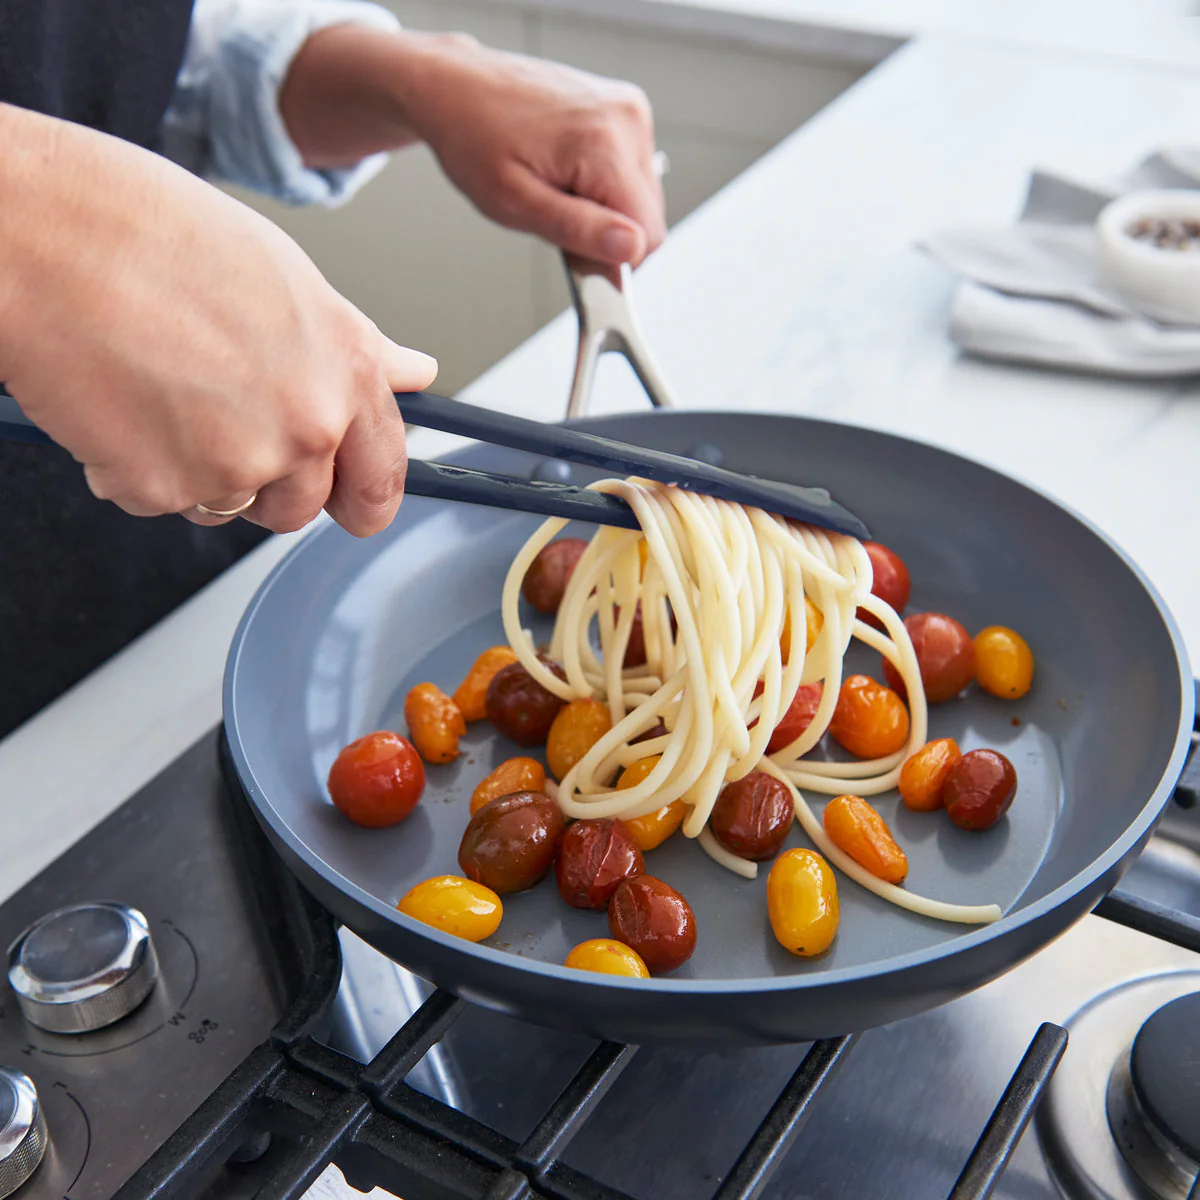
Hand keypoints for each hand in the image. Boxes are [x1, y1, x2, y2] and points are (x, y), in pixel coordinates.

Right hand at [0, 104, 435, 536]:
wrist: (42, 235)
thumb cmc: (151, 233)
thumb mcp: (284, 276)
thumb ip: (352, 346)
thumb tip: (412, 373)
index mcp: (345, 372)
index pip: (382, 474)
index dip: (365, 496)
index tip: (352, 503)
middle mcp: (306, 425)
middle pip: (300, 505)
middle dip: (265, 480)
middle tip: (216, 416)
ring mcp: (238, 463)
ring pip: (230, 506)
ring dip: (199, 471)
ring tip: (160, 389)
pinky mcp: (165, 488)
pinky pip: (160, 502)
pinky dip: (134, 469)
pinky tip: (117, 401)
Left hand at [282, 29, 665, 278]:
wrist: (456, 87)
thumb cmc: (474, 140)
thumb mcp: (516, 203)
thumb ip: (578, 230)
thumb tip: (629, 249)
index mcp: (604, 144)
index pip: (647, 236)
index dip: (611, 257)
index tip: (572, 249)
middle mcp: (626, 120)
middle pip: (648, 218)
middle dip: (606, 231)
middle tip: (556, 213)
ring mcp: (629, 109)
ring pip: (641, 198)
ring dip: (605, 208)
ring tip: (557, 187)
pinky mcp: (625, 108)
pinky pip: (633, 171)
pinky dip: (604, 184)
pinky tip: (568, 170)